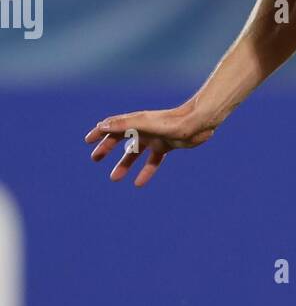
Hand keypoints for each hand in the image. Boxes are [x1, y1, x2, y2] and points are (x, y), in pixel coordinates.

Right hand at [84, 104, 216, 187]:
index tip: (88, 142)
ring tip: (114, 178)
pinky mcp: (166, 146)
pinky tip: (138, 184)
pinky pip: (153, 161)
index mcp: (136, 121)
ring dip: (124, 164)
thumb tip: (101, 125)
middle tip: (95, 159)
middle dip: (107, 148)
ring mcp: (155, 138)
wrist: (198, 124)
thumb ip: (123, 125)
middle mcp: (143, 128)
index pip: (113, 125)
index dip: (99, 132)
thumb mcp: (145, 124)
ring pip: (135, 153)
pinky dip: (145, 172)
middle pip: (121, 139)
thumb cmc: (173, 122)